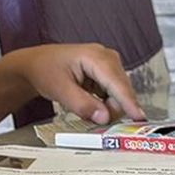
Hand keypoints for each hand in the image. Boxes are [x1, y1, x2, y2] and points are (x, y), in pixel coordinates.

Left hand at [6, 43, 145, 124]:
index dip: (128, 102)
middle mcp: (106, 57)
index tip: (139, 118)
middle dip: (111, 108)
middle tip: (90, 116)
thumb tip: (105, 117)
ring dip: (107, 106)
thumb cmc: (44, 70)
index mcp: (95, 56)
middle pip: (121, 90)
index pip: (117, 83)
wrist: (35, 64)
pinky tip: (89, 102)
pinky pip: (114, 93)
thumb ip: (82, 105)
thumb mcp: (59, 90)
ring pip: (119, 93)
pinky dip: (105, 103)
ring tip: (83, 104)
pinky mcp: (106, 73)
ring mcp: (108, 64)